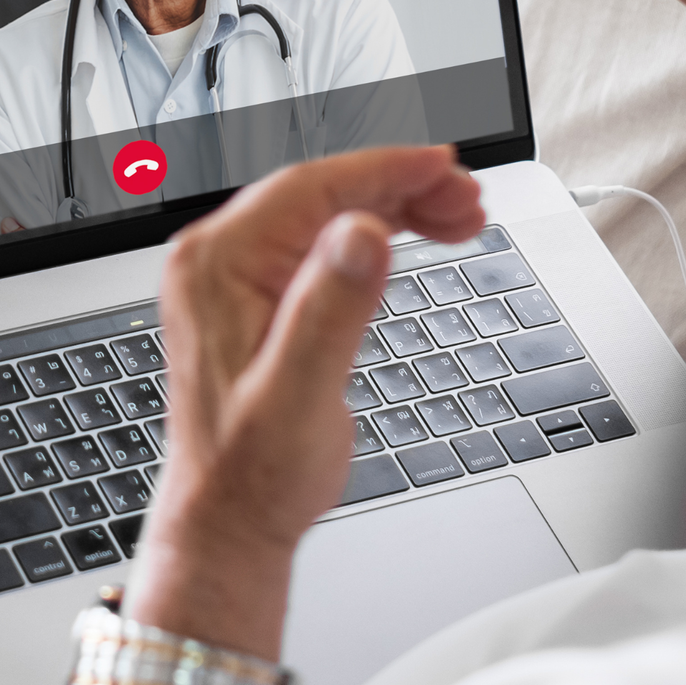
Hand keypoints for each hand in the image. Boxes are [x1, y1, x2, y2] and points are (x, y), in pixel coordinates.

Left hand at [130, 148, 485, 654]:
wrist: (229, 519)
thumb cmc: (254, 472)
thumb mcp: (299, 394)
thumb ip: (329, 311)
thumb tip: (361, 234)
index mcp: (216, 266)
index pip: (309, 187)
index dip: (384, 170)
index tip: (445, 165)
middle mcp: (218, 261)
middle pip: (322, 193)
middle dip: (401, 187)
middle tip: (469, 200)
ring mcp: (235, 277)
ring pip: (326, 214)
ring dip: (393, 207)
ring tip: (460, 217)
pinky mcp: (258, 297)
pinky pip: (320, 244)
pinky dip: (372, 235)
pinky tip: (414, 237)